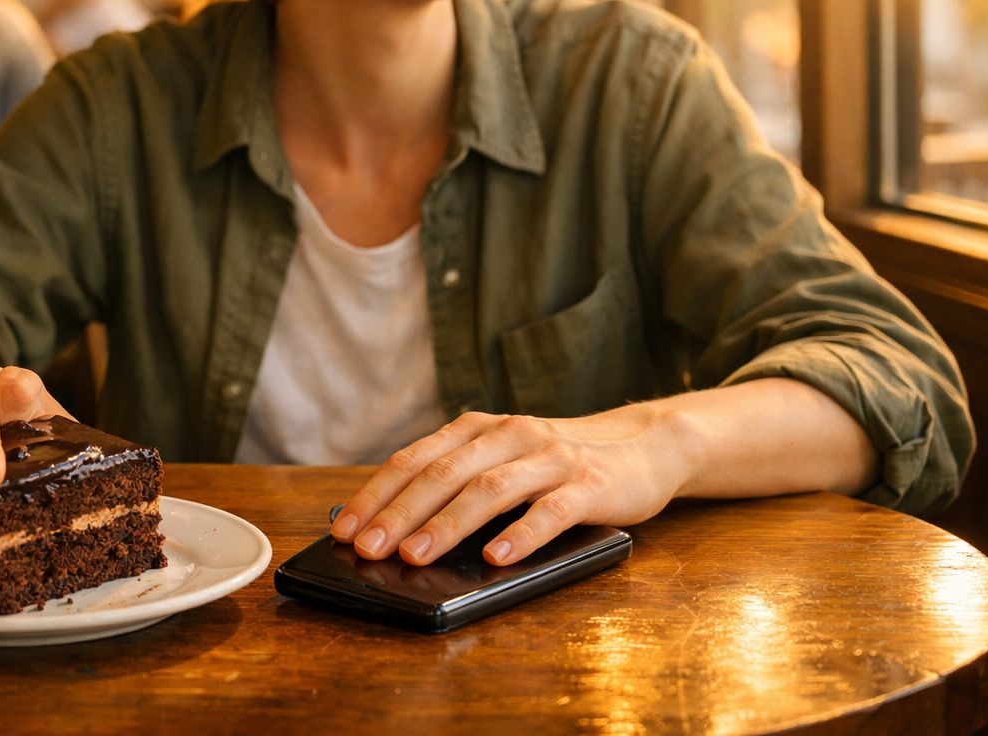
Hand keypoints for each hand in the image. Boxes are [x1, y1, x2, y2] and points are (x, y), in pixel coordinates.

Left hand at [329, 407, 687, 566]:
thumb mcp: (501, 462)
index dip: (375, 494)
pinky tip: (496, 557)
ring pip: (488, 489)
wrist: (644, 445)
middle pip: (442, 474)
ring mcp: (549, 458)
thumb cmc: (557, 464)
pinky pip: (551, 511)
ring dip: (447, 525)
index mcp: (477, 429)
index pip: (414, 460)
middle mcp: (508, 435)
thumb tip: (395, 530)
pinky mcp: (589, 485)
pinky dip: (521, 534)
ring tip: (415, 556)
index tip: (343, 530)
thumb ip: (458, 483)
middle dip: (398, 513)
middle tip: (367, 548)